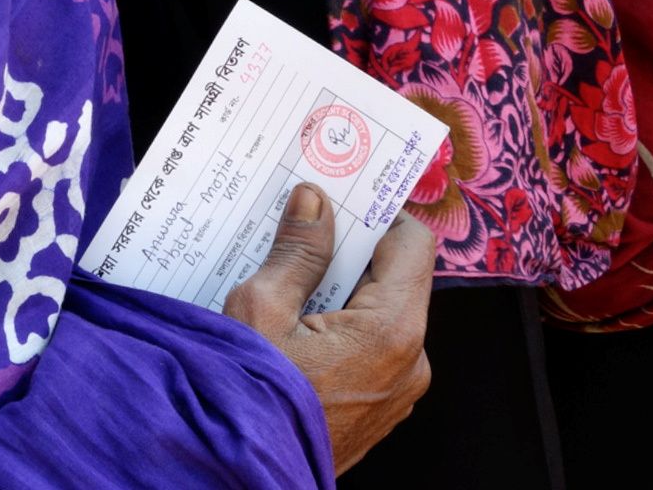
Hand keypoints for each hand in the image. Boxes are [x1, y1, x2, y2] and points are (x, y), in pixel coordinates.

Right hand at [223, 183, 434, 474]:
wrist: (240, 470)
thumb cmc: (248, 397)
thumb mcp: (261, 308)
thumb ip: (298, 250)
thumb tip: (315, 201)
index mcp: (394, 329)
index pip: (412, 243)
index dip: (378, 211)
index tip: (344, 190)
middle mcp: (411, 361)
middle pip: (393, 278)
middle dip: (347, 249)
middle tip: (300, 225)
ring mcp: (398, 391)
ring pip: (377, 313)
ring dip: (337, 288)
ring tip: (285, 275)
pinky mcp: (378, 409)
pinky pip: (368, 348)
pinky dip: (335, 324)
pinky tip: (290, 320)